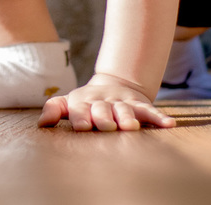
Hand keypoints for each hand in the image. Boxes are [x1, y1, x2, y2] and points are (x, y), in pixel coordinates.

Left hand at [37, 74, 175, 131]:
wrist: (113, 84)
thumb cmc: (86, 102)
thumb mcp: (68, 103)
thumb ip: (54, 109)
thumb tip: (42, 123)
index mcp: (83, 102)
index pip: (79, 110)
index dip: (81, 117)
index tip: (83, 126)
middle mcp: (102, 102)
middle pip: (103, 110)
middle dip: (105, 118)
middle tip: (108, 126)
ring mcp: (121, 102)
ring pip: (125, 110)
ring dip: (128, 118)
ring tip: (131, 127)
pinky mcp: (138, 104)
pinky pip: (150, 110)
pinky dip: (159, 117)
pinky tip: (169, 124)